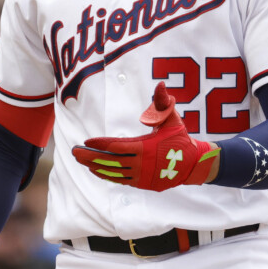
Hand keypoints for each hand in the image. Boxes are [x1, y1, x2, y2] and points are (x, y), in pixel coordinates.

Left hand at [72, 82, 219, 191]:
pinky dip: (106, 175)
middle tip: (74, 152)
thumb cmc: (180, 138)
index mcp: (145, 148)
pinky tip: (95, 169)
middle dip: (90, 156)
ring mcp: (141, 176)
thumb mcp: (172, 119)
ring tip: (81, 160)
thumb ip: (163, 102)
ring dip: (95, 166)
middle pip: (110, 161)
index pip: (117, 146)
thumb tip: (160, 85)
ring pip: (113, 172)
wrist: (193, 165)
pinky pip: (119, 180)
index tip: (87, 140)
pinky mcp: (142, 183)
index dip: (100, 144)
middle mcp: (141, 164)